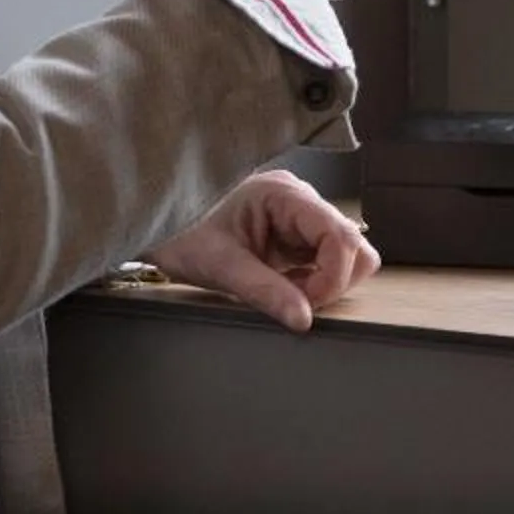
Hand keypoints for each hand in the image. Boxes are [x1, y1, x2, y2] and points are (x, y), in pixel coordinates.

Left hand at [145, 169, 380, 334]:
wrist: (160, 229)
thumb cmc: (184, 237)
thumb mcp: (221, 267)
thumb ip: (265, 291)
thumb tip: (304, 320)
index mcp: (283, 194)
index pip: (340, 234)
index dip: (333, 275)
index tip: (304, 301)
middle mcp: (300, 198)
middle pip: (353, 243)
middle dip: (332, 281)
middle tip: (294, 298)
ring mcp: (301, 215)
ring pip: (346, 254)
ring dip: (325, 283)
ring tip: (286, 292)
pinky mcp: (297, 233)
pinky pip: (327, 262)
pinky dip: (314, 282)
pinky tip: (285, 286)